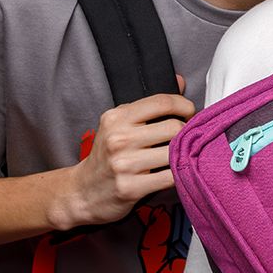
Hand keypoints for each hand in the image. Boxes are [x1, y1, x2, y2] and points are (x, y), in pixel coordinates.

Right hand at [52, 76, 194, 228]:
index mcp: (117, 118)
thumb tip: (180, 81)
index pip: (162, 102)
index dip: (184, 106)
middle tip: (187, 138)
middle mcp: (119, 138)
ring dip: (184, 154)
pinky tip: (176, 172)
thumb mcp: (120, 124)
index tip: (189, 113)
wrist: (83, 192)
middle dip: (187, 133)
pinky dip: (180, 174)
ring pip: (175, 153)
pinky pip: (171, 177)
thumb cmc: (107, 156)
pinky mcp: (131, 188)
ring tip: (182, 155)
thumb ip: (150, 105)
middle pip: (174, 128)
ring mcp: (124, 164)